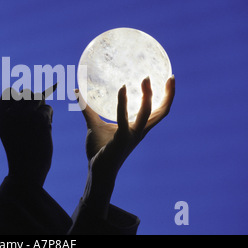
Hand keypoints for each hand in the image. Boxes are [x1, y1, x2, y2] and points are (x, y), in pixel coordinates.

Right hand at [0, 88, 53, 185]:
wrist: (26, 171)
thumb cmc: (20, 151)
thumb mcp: (13, 130)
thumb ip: (19, 113)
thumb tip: (37, 94)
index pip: (9, 92)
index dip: (19, 97)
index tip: (24, 106)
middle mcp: (10, 113)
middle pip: (26, 92)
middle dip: (33, 101)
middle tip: (35, 115)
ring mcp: (25, 115)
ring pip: (38, 98)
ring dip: (41, 108)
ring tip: (38, 125)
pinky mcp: (39, 118)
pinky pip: (47, 108)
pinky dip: (48, 117)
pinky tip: (43, 131)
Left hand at [75, 76, 175, 218]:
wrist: (98, 170)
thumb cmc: (100, 149)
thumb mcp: (94, 124)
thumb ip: (87, 108)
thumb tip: (76, 91)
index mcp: (138, 128)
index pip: (160, 111)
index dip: (168, 96)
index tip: (171, 78)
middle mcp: (140, 131)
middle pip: (161, 111)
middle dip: (167, 94)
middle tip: (168, 76)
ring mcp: (133, 135)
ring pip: (148, 114)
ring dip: (148, 96)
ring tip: (145, 79)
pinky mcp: (122, 139)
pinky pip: (124, 118)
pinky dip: (123, 103)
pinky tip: (121, 89)